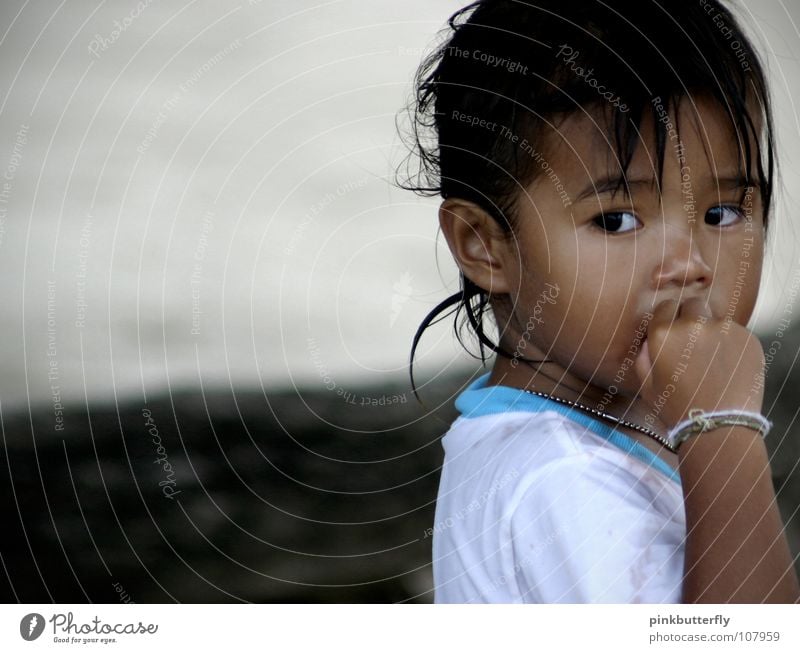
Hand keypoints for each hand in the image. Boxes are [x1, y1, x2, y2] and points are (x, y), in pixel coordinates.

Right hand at [633, 298, 764, 427]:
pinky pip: (736, 333)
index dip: (667, 318)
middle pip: (693, 305)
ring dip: (712, 331)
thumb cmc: (677, 409)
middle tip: (692, 341)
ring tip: (712, 359)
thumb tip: (649, 341)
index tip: (671, 331)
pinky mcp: (748, 338)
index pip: (665, 306)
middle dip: (691, 317)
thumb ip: (643, 357)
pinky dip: (731, 344)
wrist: (719, 425)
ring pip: (716, 319)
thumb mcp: (646, 385)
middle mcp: (694, 325)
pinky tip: (727, 367)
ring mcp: (724, 329)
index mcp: (664, 334)